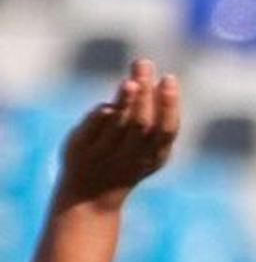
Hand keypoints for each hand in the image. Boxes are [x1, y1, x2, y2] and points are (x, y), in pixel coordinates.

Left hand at [54, 61, 179, 207]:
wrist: (91, 197)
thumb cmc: (122, 162)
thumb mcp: (143, 146)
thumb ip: (148, 116)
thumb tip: (150, 78)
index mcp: (153, 155)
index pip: (166, 129)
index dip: (169, 104)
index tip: (168, 78)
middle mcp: (131, 156)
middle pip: (142, 124)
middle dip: (146, 94)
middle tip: (144, 64)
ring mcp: (105, 154)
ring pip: (118, 126)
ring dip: (125, 102)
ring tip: (130, 81)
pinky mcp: (81, 150)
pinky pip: (93, 130)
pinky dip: (102, 116)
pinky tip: (109, 105)